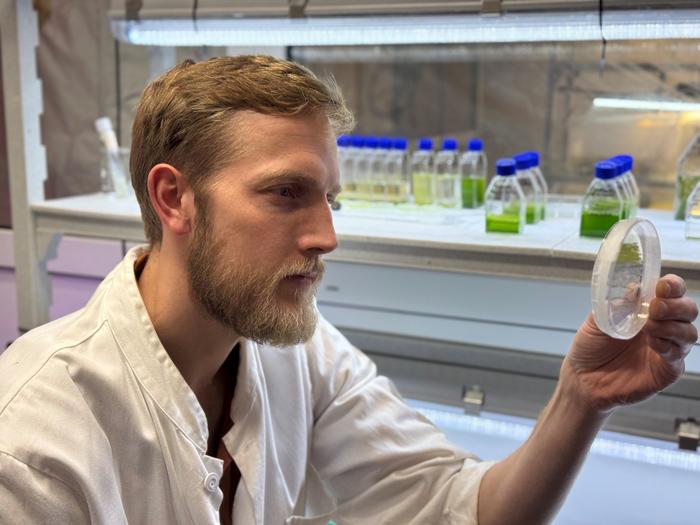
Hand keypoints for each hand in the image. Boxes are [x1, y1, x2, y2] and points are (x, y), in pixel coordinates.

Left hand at [561, 274, 697, 413]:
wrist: (583, 378)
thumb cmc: (590, 347)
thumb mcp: (598, 319)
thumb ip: (616, 303)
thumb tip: (633, 287)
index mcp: (647, 309)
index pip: (672, 291)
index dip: (673, 285)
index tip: (662, 286)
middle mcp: (662, 326)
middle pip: (688, 309)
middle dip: (676, 305)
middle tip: (655, 308)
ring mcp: (666, 348)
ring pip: (689, 333)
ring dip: (671, 327)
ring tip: (647, 328)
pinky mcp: (666, 370)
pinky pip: (678, 357)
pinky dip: (668, 347)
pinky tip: (652, 343)